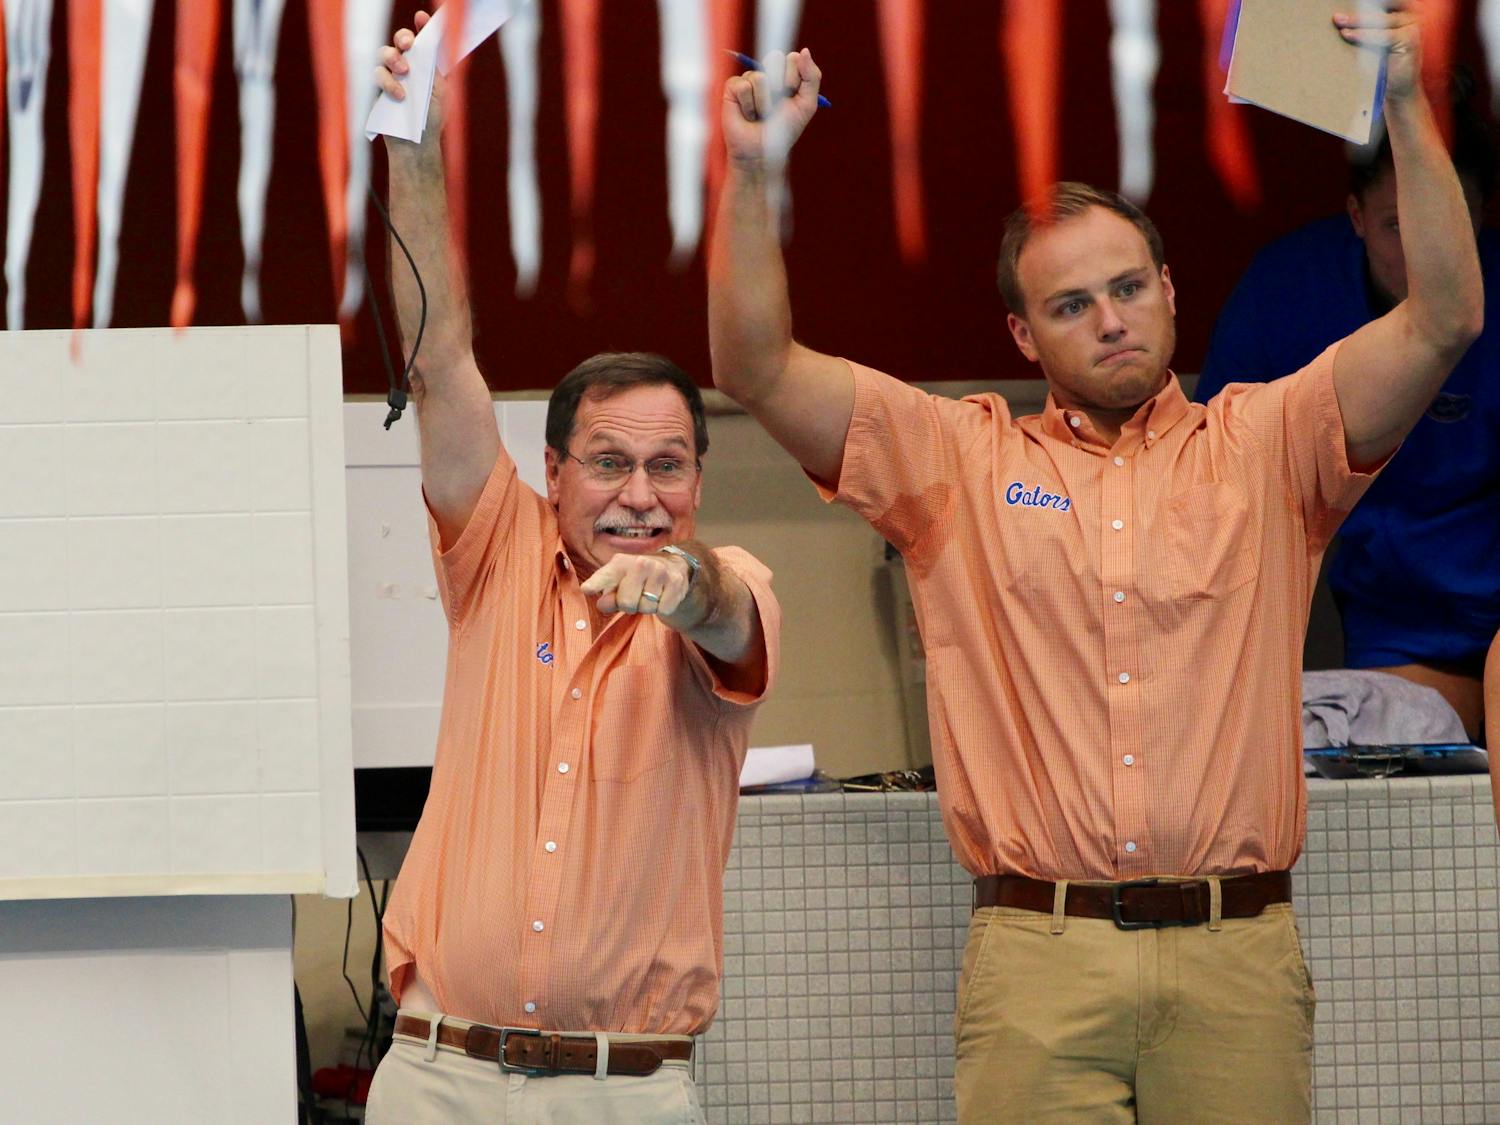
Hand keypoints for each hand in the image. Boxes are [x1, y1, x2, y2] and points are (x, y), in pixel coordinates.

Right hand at [375, 10, 446, 143]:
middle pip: (399, 41)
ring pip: (384, 54)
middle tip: (408, 44)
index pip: (422, 41)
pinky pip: (376, 75)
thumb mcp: (441, 93)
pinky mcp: (377, 90)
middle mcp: (407, 68)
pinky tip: (399, 95)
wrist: (417, 146)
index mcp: (425, 66)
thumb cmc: (432, 121)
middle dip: (402, 37)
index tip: (422, 18)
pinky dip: (388, 82)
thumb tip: (434, 45)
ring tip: (404, 72)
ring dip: (393, 59)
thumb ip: (436, 70)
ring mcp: (390, 77)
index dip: (422, 27)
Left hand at [580, 551, 698, 625]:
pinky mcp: (676, 583)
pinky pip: (663, 609)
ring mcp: (660, 571)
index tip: (587, 589)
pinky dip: (662, 608)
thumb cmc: (638, 579)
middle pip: (626, 603)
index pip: (606, 576)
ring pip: (646, 608)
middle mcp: (641, 563)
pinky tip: (663, 596)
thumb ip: (608, 596)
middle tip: (636, 596)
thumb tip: (604, 604)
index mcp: (621, 562)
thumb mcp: (619, 584)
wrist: (673, 568)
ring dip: (647, 607)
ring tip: (650, 595)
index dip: (596, 584)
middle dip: (630, 606)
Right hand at [722, 48, 822, 166]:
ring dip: (763, 104)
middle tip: (776, 105)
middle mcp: (767, 73)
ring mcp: (749, 78)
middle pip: (775, 58)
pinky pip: (743, 86)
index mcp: (786, 74)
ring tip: (760, 115)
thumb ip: (812, 77)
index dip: (794, 78)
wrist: (763, 152)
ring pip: (760, 78)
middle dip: (779, 86)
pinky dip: (748, 106)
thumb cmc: (784, 130)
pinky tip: (747, 115)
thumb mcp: (807, 105)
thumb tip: (804, 50)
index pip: (793, 58)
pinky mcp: (733, 87)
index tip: (791, 96)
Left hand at [1333, 1, 1420, 101]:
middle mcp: (1412, 13)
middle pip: (1381, 7)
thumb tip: (1342, 17)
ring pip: (1380, 20)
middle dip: (1358, 10)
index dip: (1366, 2)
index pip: (1385, 1)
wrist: (1398, 88)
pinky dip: (1363, 35)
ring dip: (1357, 21)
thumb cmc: (1385, 63)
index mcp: (1406, 10)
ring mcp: (1413, 25)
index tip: (1345, 2)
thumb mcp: (1377, 39)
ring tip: (1338, 22)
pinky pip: (1382, 35)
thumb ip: (1369, 26)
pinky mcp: (1410, 38)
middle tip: (1337, 14)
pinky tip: (1348, 34)